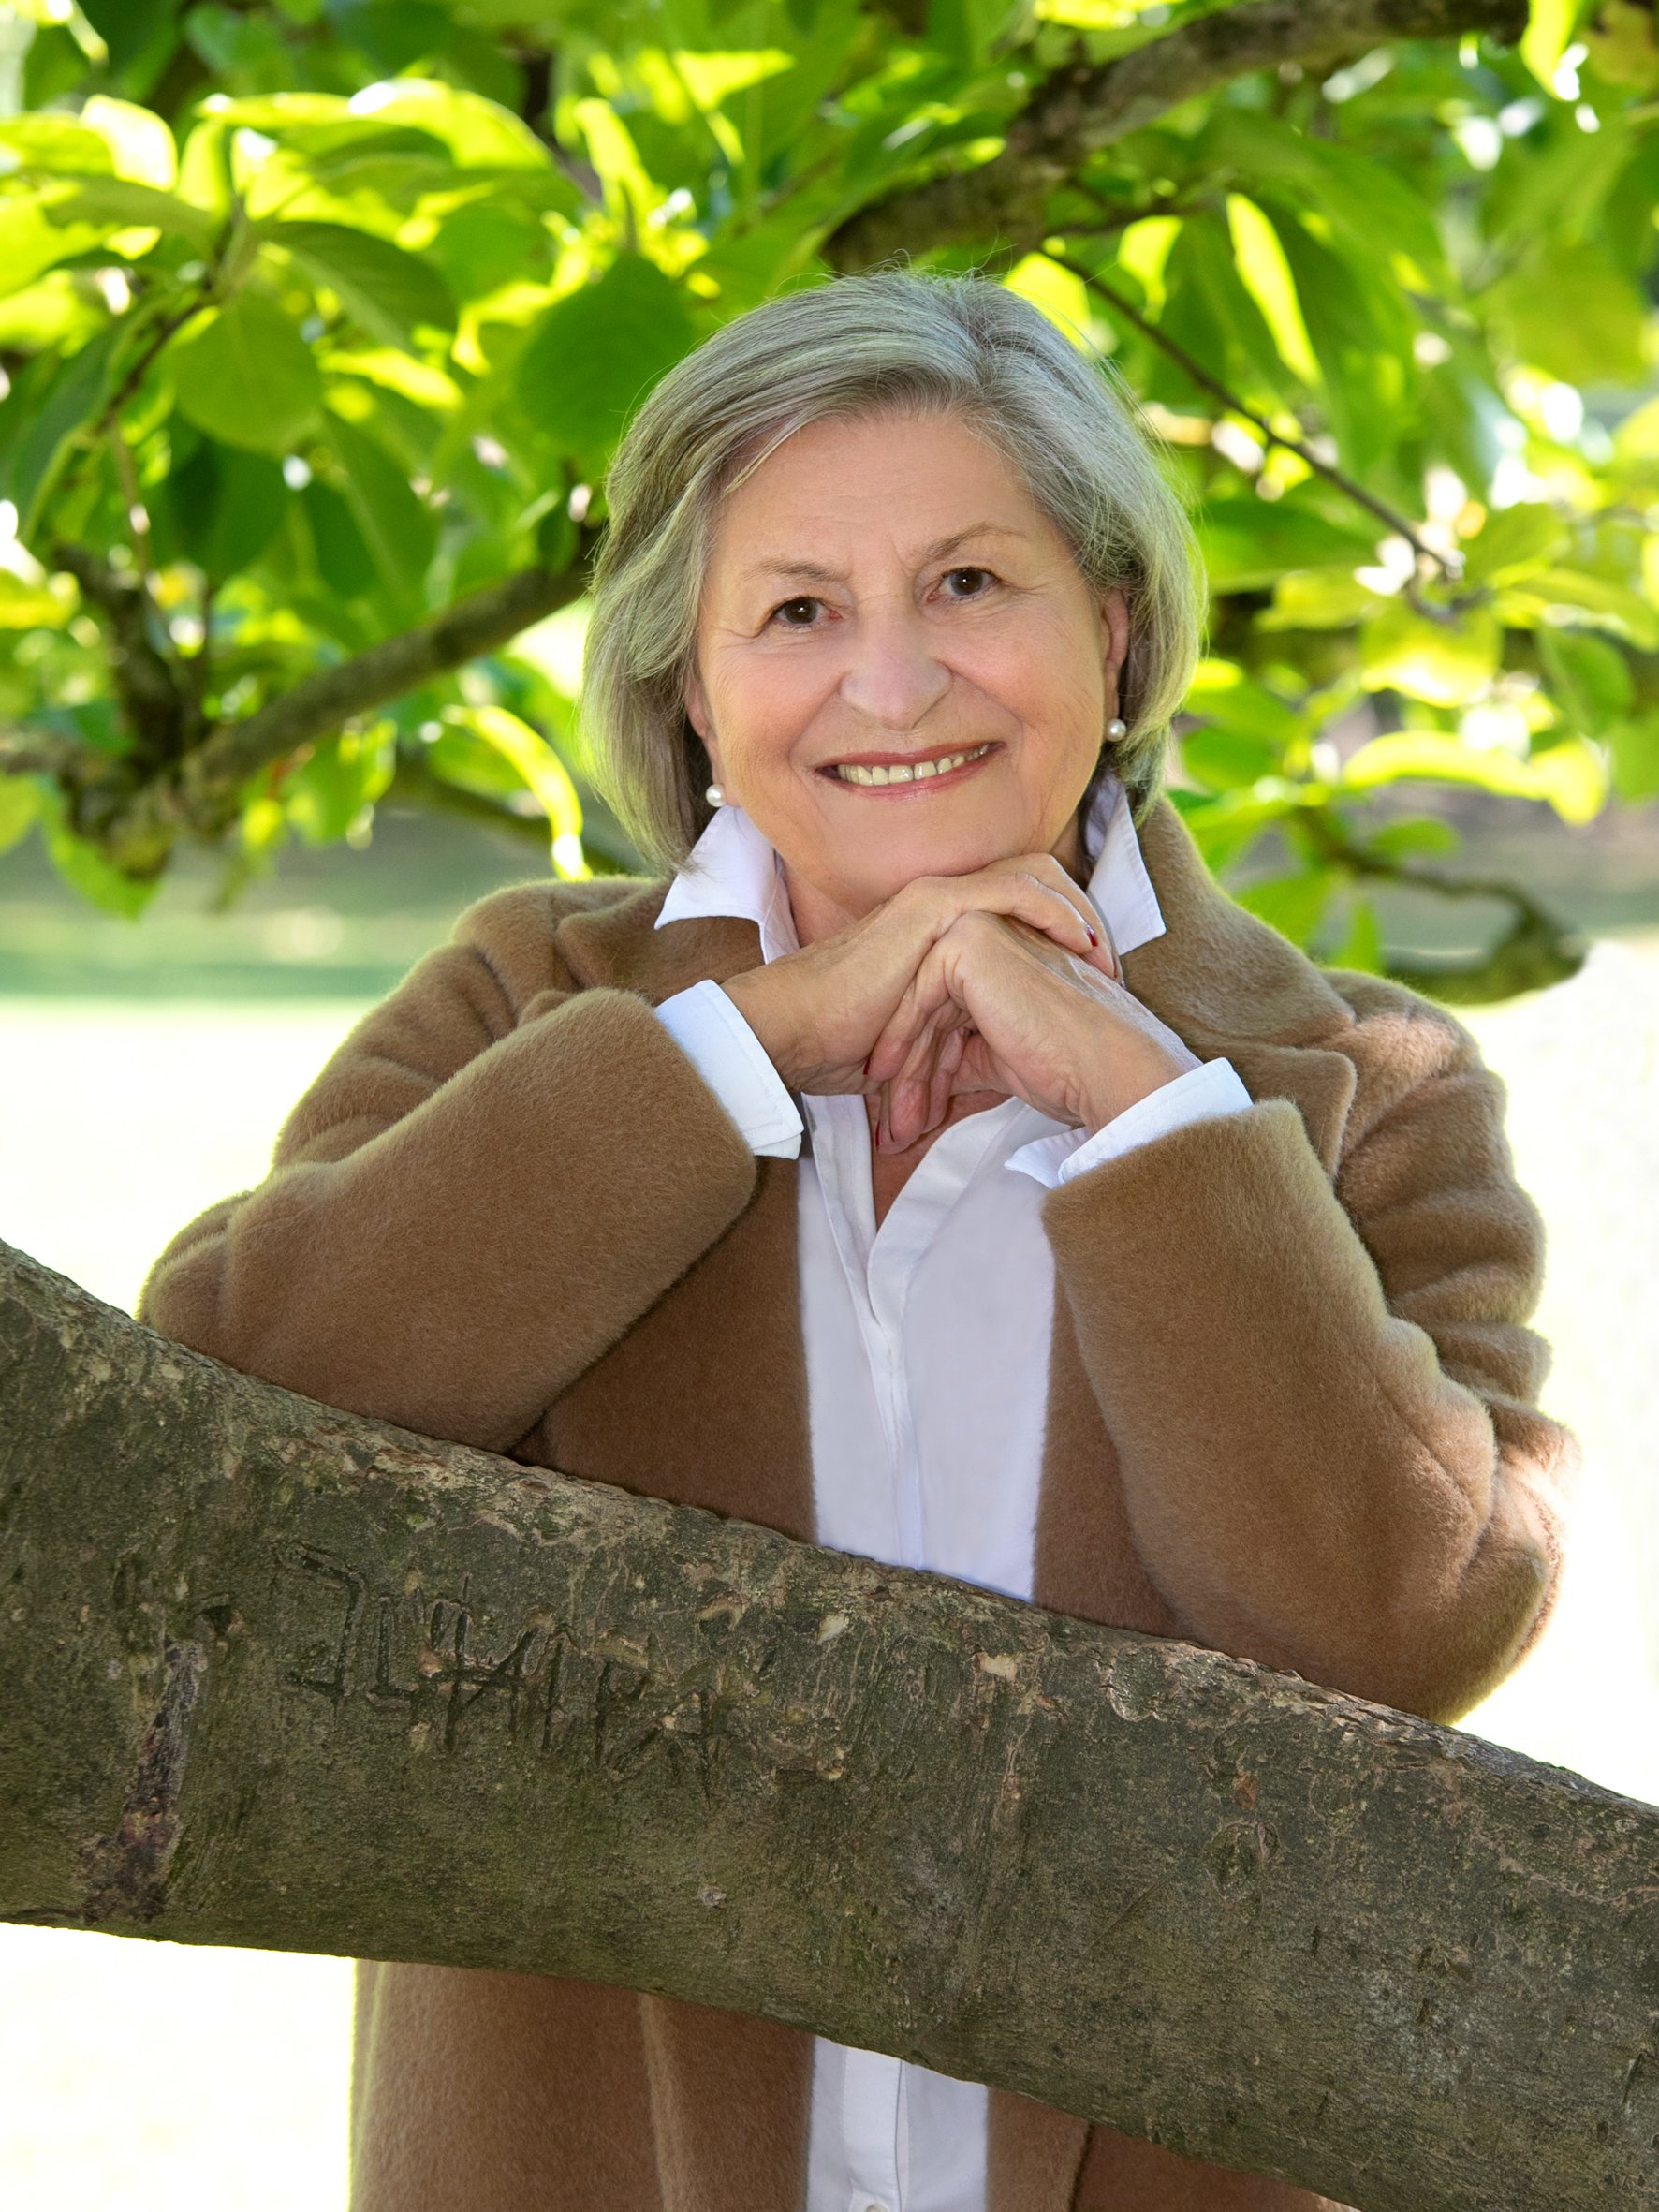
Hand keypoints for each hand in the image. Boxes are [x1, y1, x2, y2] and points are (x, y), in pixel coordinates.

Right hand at [721, 855, 1119, 1098]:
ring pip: (1031, 880)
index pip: (1019, 914)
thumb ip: (957, 1048)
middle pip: (1035, 887)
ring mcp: (937, 900)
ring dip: (1076, 914)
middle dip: (1080, 922)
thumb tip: (987, 1080)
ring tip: (1104, 956)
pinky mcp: (932, 905)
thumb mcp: (923, 1047)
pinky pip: (1011, 892)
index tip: (1098, 984)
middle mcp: (942, 907)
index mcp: (939, 933)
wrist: (793, 1035)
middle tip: (1111, 967)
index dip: (1064, 942)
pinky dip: (1051, 911)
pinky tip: (1080, 939)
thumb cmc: (842, 1046)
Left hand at [863, 909, 1200, 1150]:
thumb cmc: (1066, 1066)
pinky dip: (899, 1039)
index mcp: (1002, 954)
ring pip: (918, 1003)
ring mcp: (980, 925)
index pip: (945, 1010)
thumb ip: (963, 1054)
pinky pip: (918, 994)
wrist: (1104, 1065)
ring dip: (902, 1067)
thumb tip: (929, 1078)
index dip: (923, 1066)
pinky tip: (885, 1076)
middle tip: (892, 1127)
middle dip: (909, 1074)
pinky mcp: (969, 940)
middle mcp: (991, 929)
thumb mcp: (999, 1057)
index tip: (905, 1112)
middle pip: (928, 1009)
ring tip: (890, 1121)